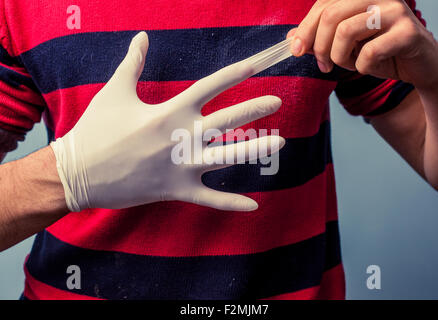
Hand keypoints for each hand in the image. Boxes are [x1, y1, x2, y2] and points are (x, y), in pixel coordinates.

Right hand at [51, 32, 284, 211]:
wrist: (78, 172)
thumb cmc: (96, 130)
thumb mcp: (114, 91)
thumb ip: (132, 63)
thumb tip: (141, 36)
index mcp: (170, 111)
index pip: (210, 86)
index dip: (235, 74)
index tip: (256, 66)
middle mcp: (181, 136)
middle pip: (228, 120)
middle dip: (255, 109)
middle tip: (278, 101)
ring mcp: (181, 165)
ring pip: (228, 157)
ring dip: (255, 149)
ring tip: (280, 143)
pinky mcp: (176, 190)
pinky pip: (210, 198)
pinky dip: (231, 203)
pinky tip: (254, 205)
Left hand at [288, 0, 437, 90]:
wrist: (419, 66)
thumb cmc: (381, 52)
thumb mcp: (345, 46)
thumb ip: (319, 40)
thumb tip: (291, 39)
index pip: (324, 4)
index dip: (305, 29)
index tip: (298, 50)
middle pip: (331, 15)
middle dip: (320, 47)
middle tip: (323, 66)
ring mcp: (395, 11)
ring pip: (346, 31)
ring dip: (341, 57)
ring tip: (351, 63)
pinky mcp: (408, 32)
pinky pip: (369, 52)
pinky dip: (362, 66)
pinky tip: (369, 67)